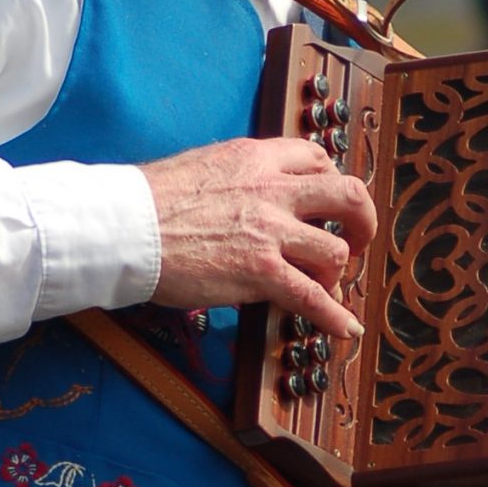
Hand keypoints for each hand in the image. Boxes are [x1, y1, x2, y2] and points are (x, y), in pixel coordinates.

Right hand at [142, 135, 375, 341]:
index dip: (330, 180)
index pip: (315, 157)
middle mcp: (272, 189)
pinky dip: (335, 316)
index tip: (328, 200)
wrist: (125, 226)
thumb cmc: (147, 200)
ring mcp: (270, 231)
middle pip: (347, 194)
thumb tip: (240, 193)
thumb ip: (233, 176)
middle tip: (357, 238)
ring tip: (325, 285)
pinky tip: (346, 328)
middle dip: (362, 219)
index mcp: (254, 158)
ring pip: (335, 249)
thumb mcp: (201, 166)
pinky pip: (313, 296)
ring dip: (336, 271)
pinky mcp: (261, 271)